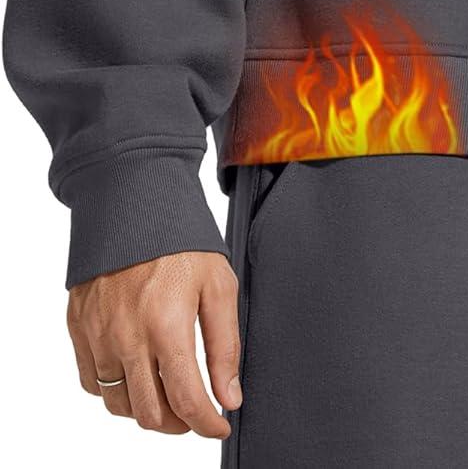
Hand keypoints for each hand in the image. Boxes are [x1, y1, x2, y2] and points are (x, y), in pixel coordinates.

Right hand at [66, 250, 240, 437]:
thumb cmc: (180, 238)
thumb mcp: (219, 284)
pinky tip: (135, 374)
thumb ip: (225, 346)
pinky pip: (91, 381)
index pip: (187, 400)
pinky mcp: (79, 328)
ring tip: (168, 393)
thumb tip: (230, 395)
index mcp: (167, 326)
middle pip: (149, 413)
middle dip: (178, 424)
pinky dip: (114, 389)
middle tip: (195, 412)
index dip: (207, 423)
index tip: (219, 425)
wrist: (134, 202)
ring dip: (146, 409)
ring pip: (118, 404)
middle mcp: (127, 338)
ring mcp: (98, 335)